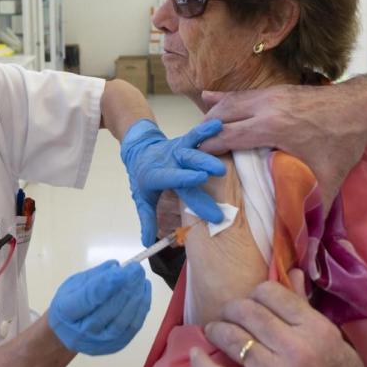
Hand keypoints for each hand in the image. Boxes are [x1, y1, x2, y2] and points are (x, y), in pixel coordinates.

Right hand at [47, 261, 151, 355]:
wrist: (67, 334)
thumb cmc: (70, 303)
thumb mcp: (73, 284)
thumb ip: (95, 276)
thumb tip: (116, 267)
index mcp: (66, 312)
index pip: (89, 298)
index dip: (108, 284)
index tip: (124, 269)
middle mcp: (83, 332)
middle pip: (109, 310)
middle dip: (126, 287)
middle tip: (136, 269)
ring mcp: (100, 342)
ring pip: (123, 321)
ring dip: (137, 298)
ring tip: (142, 279)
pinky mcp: (115, 346)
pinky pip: (133, 327)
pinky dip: (142, 308)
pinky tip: (144, 291)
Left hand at [121, 119, 226, 245]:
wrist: (140, 149)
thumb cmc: (145, 178)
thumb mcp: (142, 198)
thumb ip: (147, 219)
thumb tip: (148, 243)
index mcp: (157, 175)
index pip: (172, 177)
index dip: (185, 177)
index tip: (200, 179)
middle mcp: (169, 160)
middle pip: (186, 161)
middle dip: (202, 164)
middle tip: (220, 171)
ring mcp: (178, 148)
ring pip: (194, 146)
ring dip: (209, 149)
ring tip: (226, 148)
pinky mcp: (186, 141)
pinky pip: (197, 134)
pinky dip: (207, 129)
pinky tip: (220, 123)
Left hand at [190, 270, 366, 366]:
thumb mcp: (332, 339)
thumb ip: (305, 306)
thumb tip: (291, 271)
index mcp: (316, 330)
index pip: (271, 292)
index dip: (257, 292)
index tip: (254, 301)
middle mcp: (296, 351)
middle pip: (247, 311)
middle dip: (233, 309)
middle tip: (230, 315)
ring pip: (232, 337)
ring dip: (217, 330)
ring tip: (215, 331)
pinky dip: (201, 364)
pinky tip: (197, 354)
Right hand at [198, 86, 366, 208]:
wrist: (362, 106)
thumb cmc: (342, 142)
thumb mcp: (327, 180)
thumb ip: (313, 212)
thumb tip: (308, 253)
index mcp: (270, 127)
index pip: (225, 136)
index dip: (204, 149)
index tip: (190, 162)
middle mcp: (264, 106)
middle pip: (219, 115)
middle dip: (202, 133)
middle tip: (189, 151)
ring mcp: (269, 94)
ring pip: (227, 101)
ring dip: (210, 117)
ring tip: (196, 134)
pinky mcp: (275, 89)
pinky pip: (240, 94)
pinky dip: (223, 100)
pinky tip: (208, 98)